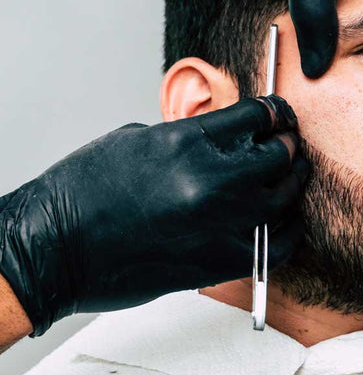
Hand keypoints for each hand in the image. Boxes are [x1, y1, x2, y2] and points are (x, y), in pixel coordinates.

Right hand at [0, 96, 306, 335]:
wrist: (57, 249)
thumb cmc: (85, 192)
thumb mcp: (138, 140)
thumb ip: (190, 137)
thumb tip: (224, 140)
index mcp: (188, 140)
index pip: (257, 115)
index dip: (275, 112)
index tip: (279, 115)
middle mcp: (212, 180)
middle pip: (279, 153)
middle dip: (288, 143)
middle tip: (289, 143)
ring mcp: (222, 223)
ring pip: (286, 195)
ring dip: (294, 180)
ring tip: (294, 174)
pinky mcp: (223, 262)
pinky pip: (280, 244)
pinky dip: (291, 228)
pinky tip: (288, 218)